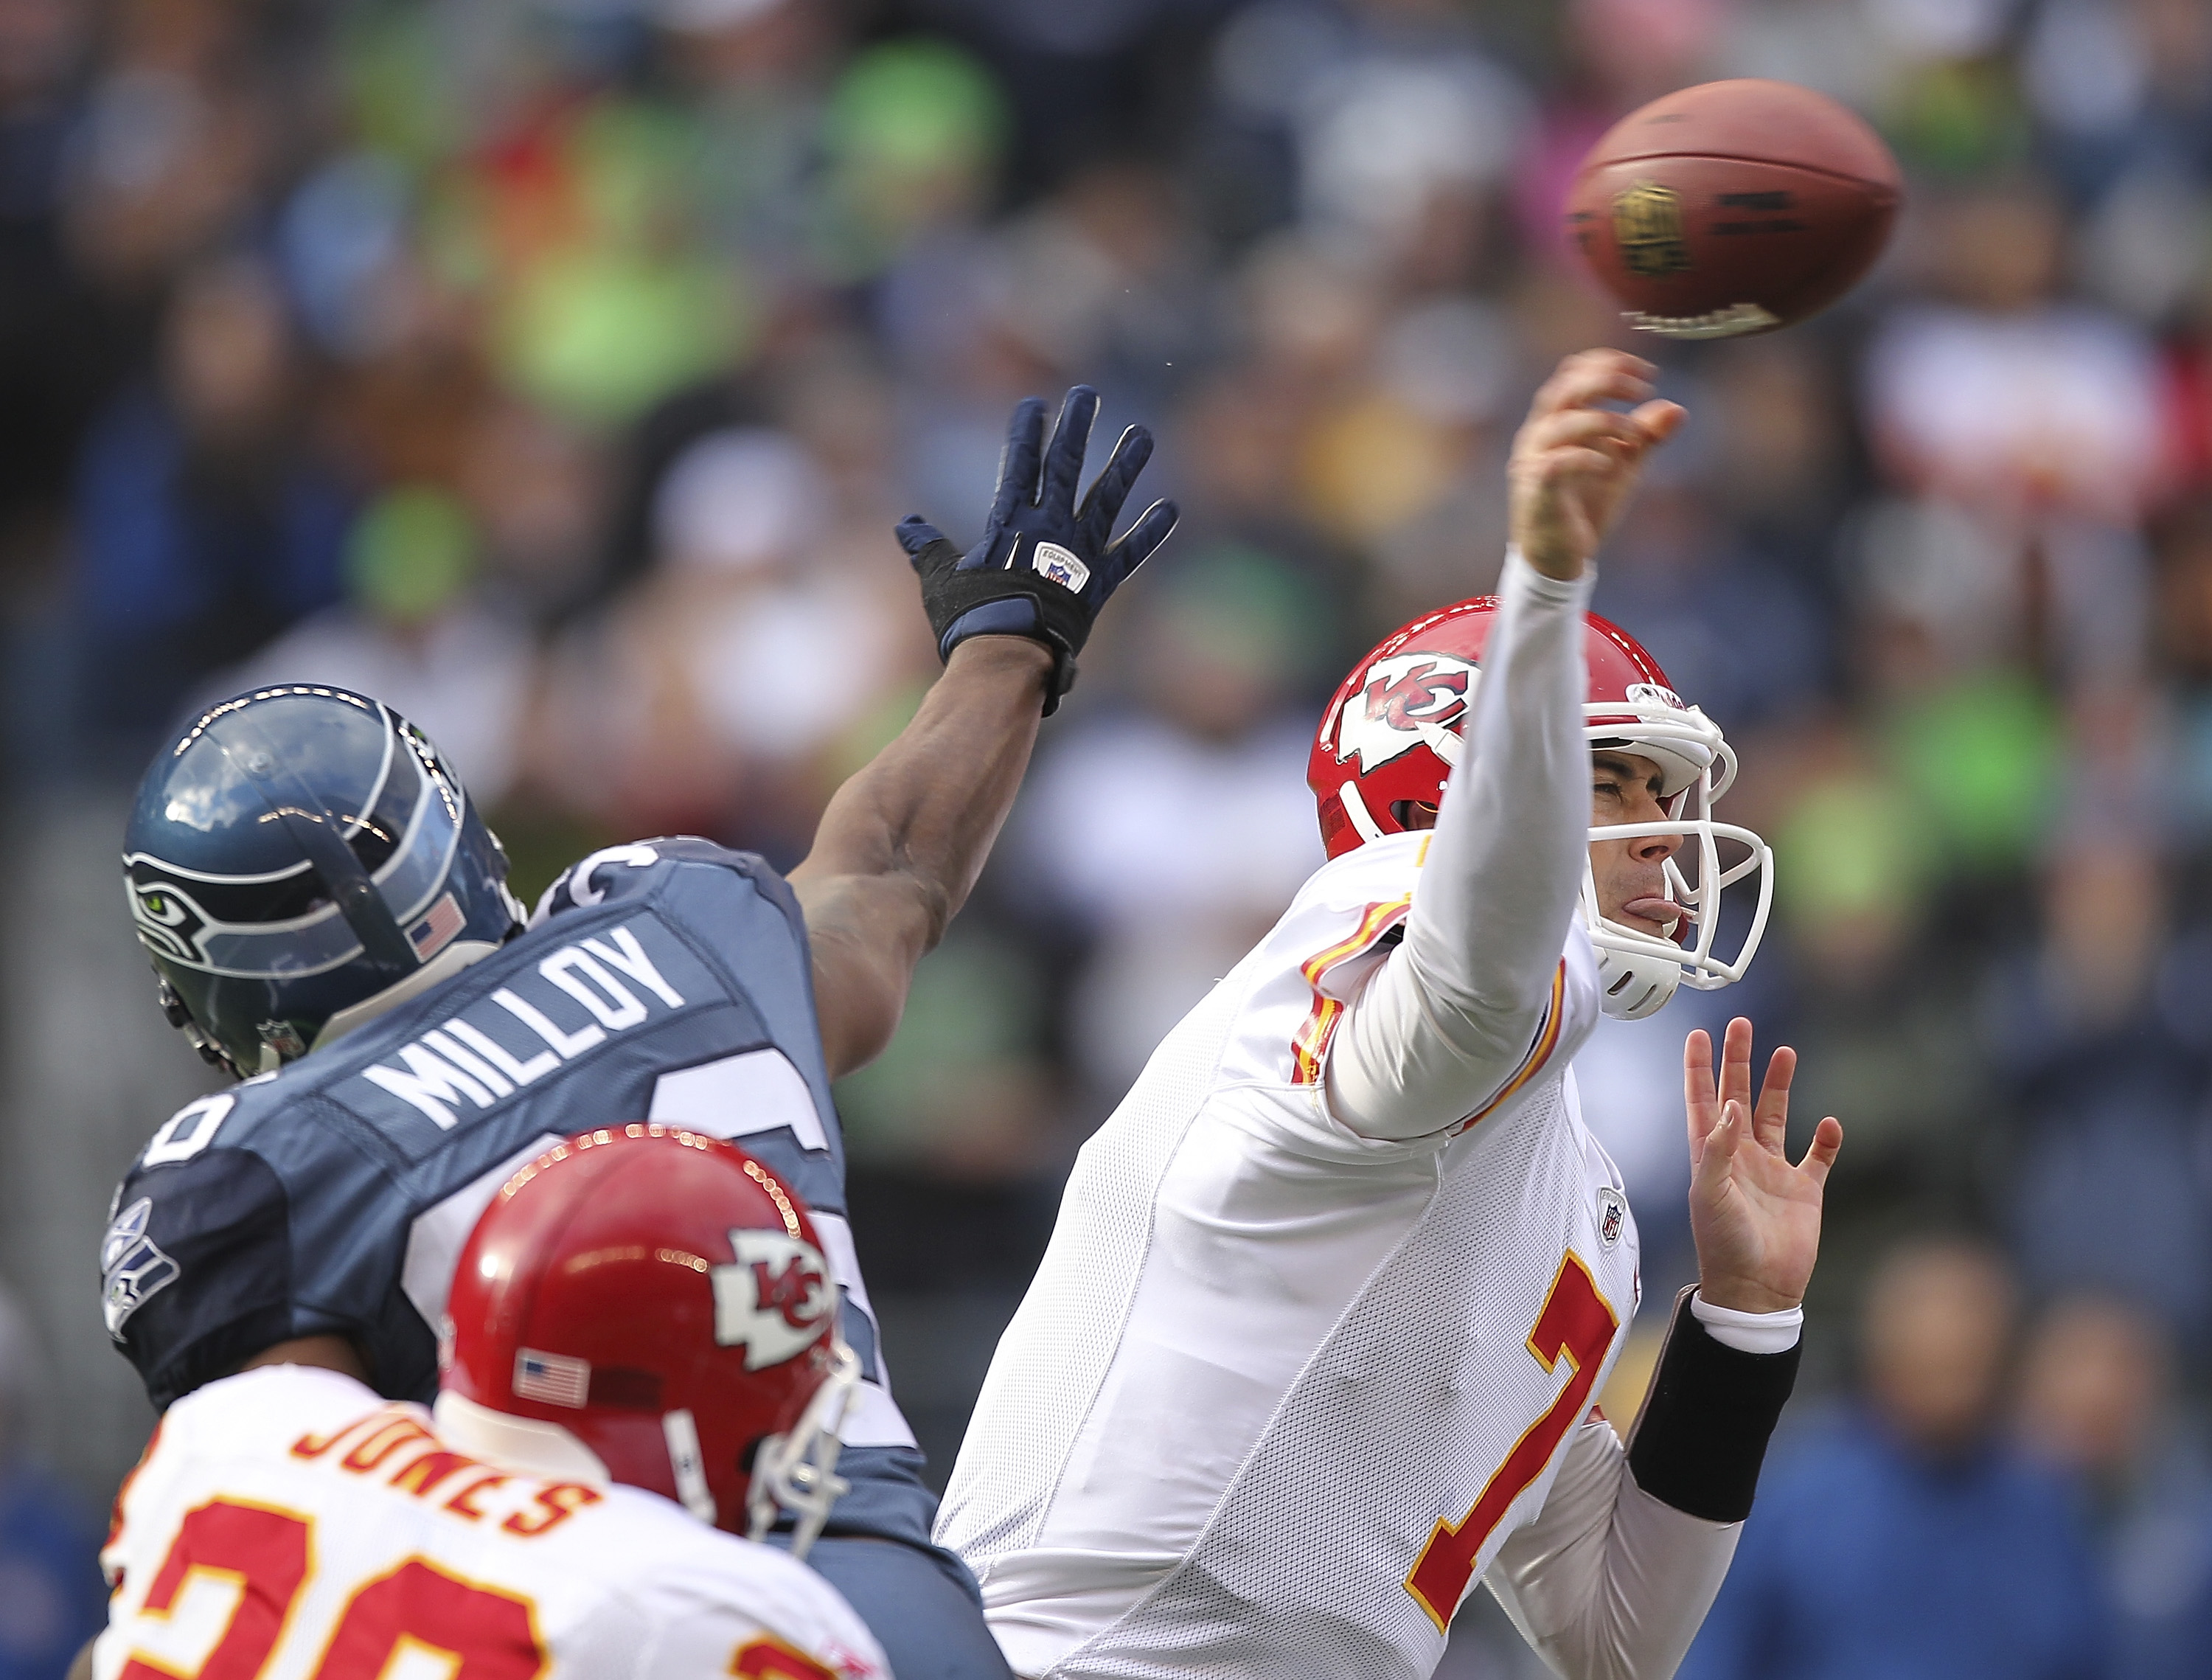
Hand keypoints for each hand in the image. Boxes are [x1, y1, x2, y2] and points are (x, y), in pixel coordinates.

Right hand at [896, 385, 1177, 714]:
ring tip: (1143, 435)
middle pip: (1065, 466)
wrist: (1009, 655)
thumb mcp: (940, 579)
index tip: (1035, 404)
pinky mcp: (1100, 583)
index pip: (1019, 463)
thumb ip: (927, 549)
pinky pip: (1131, 553)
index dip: (1027, 432)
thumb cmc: (970, 619)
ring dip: (1125, 466)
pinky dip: (1150, 532)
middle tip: (1087, 394)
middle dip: (1076, 428)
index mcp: (1009, 521)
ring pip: (1106, 498)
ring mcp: (1078, 553)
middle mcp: (1049, 527)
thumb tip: (907, 526)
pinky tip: (1170, 508)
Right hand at [1507, 349, 1683, 580]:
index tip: (1648, 374)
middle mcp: (1538, 433)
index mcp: (1555, 419)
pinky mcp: (1535, 490)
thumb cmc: (1587, 503)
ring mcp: (1532, 460)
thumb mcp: (1625, 465)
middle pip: (1564, 387)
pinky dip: (1588, 458)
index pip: (1572, 372)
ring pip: (1561, 422)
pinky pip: (1556, 464)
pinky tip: (1611, 466)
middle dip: (1607, 380)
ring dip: (1605, 421)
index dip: (1609, 362)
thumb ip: (1646, 436)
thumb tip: (1677, 409)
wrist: (1560, 556)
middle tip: (1644, 389)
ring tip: (1636, 437)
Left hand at [1682, 1018, 1842, 1314]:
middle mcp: (1740, 1156)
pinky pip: (1817, 1157)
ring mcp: (1772, 1171)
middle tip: (1742, 1025)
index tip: (1698, 1034)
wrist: (1757, 1289)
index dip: (1698, 1068)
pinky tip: (1830, 1124)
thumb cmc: (1724, 1244)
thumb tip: (1728, 1106)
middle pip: (1738, 1096)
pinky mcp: (1803, 1190)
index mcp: (1710, 1154)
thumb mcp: (1711, 1193)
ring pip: (1776, 1116)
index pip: (1701, 1100)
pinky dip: (1825, 1140)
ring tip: (1785, 1052)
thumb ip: (1717, 1148)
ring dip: (1779, 1085)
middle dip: (1739, 1061)